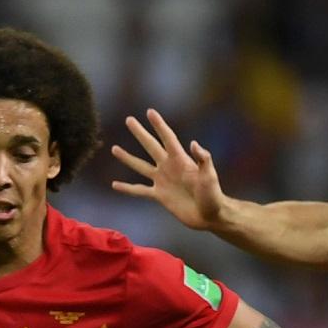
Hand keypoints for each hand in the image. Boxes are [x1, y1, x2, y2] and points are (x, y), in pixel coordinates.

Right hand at [110, 109, 229, 231]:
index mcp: (180, 160)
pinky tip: (115, 185)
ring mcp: (162, 181)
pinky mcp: (159, 196)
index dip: (159, 125)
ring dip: (127, 158)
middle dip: (140, 133)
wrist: (210, 216)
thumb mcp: (210, 175)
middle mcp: (169, 167)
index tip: (150, 112)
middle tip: (129, 120)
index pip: (167, 138)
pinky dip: (127, 189)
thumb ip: (203, 159)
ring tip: (114, 149)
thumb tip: (193, 143)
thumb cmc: (213, 195)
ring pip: (141, 166)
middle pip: (151, 146)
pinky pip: (140, 190)